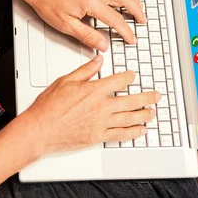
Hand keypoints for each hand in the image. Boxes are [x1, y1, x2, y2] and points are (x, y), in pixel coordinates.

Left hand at [21, 0, 146, 51]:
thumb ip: (86, 35)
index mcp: (91, 2)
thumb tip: (102, 44)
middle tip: (142, 21)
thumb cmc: (47, 1)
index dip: (126, 31)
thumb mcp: (65, 25)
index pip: (116, 20)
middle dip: (137, 11)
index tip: (131, 38)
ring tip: (138, 8)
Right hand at [21, 55, 160, 154]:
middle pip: (131, 100)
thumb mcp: (65, 81)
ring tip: (153, 112)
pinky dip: (133, 132)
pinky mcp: (98, 136)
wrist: (40, 130)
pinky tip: (141, 130)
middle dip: (147, 97)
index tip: (133, 76)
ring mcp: (101, 123)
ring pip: (130, 118)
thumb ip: (85, 71)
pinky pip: (121, 134)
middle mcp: (101, 107)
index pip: (119, 81)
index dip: (129, 77)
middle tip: (156, 96)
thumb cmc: (48, 107)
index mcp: (94, 90)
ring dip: (144, 114)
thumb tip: (98, 60)